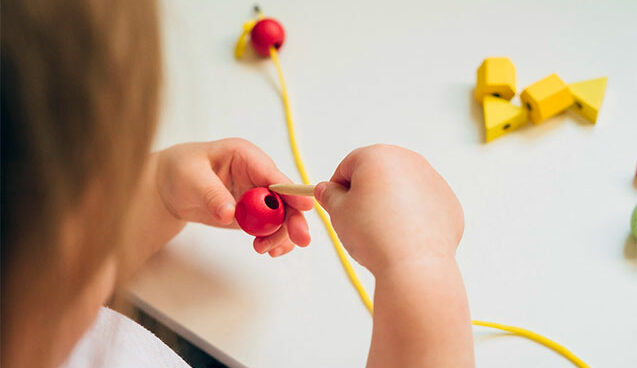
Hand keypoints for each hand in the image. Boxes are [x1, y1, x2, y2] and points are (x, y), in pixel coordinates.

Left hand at [156, 138, 312, 256]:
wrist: (170, 187)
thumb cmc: (180, 171)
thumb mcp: (191, 179)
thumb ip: (212, 195)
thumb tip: (230, 213)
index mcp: (246, 156)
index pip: (273, 174)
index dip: (291, 190)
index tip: (305, 206)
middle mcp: (258, 174)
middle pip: (285, 197)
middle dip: (294, 218)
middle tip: (300, 239)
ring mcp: (258, 194)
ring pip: (282, 215)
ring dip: (279, 234)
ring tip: (263, 249)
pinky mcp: (255, 212)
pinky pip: (272, 226)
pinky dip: (274, 238)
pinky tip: (270, 250)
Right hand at [314, 144, 463, 273]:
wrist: (414, 265)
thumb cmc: (374, 236)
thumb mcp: (338, 212)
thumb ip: (329, 195)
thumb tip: (327, 190)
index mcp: (378, 156)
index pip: (348, 166)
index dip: (338, 188)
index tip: (337, 206)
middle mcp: (409, 160)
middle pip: (378, 173)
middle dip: (367, 193)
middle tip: (359, 221)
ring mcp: (433, 180)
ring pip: (402, 188)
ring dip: (390, 203)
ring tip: (383, 232)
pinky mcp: (448, 201)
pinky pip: (423, 204)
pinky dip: (413, 216)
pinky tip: (404, 237)